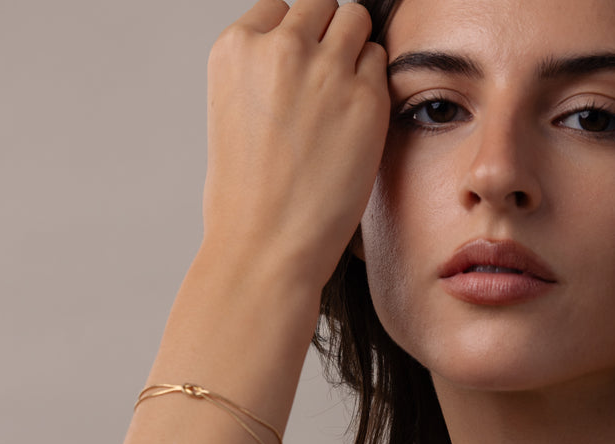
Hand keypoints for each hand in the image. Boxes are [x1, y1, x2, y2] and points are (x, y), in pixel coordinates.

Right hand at [203, 0, 388, 289]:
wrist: (266, 247)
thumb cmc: (246, 202)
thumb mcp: (232, 117)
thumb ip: (260, 77)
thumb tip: (295, 67)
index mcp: (236, 48)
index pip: (279, 11)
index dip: (295, 42)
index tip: (300, 76)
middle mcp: (280, 46)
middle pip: (321, 7)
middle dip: (329, 38)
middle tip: (332, 86)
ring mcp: (326, 68)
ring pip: (356, 21)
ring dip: (357, 52)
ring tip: (349, 101)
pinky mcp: (366, 98)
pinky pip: (382, 64)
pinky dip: (376, 86)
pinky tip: (363, 124)